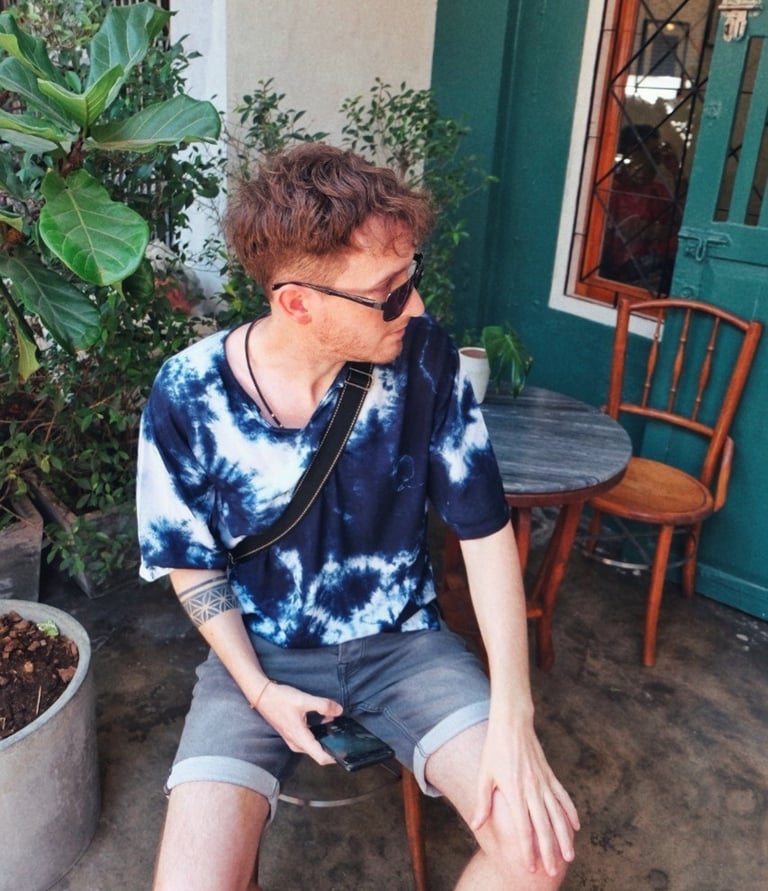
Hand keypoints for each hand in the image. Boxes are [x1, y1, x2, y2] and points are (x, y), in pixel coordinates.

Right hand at [254, 682, 342, 765]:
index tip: (347, 753)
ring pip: (313, 746)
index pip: (321, 757)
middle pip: (318, 753)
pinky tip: (323, 721)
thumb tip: (339, 710)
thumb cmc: (280, 698)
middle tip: (345, 738)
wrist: (262, 695)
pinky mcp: (291, 734)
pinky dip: (317, 734)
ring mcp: (292, 740)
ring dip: (324, 739)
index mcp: (299, 738)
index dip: (335, 757)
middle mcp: (295, 743)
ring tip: (336, 728)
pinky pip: (308, 740)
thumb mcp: (304, 699)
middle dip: (332, 746)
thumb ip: (323, 705)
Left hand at [470, 718, 579, 876]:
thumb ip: (483, 802)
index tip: (530, 867)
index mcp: (515, 792)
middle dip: (548, 852)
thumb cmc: (495, 749)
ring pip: (557, 815)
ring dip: (564, 838)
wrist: (512, 723)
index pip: (523, 828)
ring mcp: (544, 782)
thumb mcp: (484, 775)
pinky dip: (570, 812)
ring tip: (569, 857)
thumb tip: (476, 825)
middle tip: (552, 872)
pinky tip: (576, 826)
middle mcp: (532, 789)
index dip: (527, 849)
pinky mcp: (550, 775)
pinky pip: (563, 797)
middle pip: (543, 827)